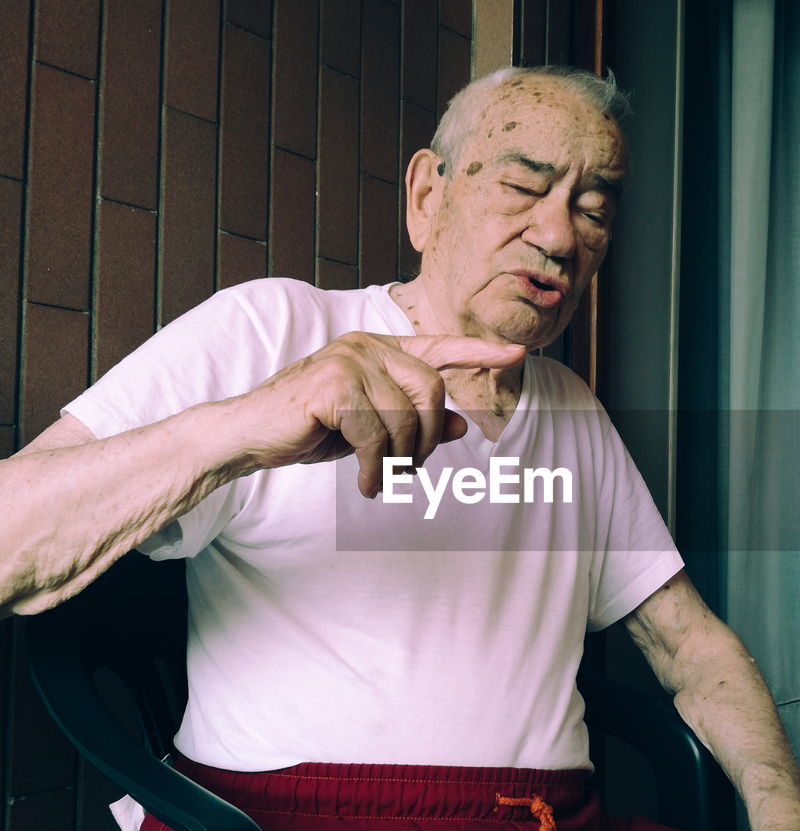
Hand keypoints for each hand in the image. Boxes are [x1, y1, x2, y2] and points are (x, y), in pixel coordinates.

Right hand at [230, 331, 525, 495]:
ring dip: (400, 459)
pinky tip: (368, 485)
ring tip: (383, 479)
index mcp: (380, 350)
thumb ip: (415, 423)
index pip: (439, 348)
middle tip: (409, 469)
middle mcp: (367, 346)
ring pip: (406, 417)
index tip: (518, 355)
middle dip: (428, 438)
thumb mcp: (373, 429)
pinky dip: (377, 469)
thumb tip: (464, 426)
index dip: (479, 353)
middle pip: (432, 391)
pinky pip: (376, 434)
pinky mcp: (332, 384)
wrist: (250, 433)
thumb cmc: (311, 428)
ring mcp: (349, 361)